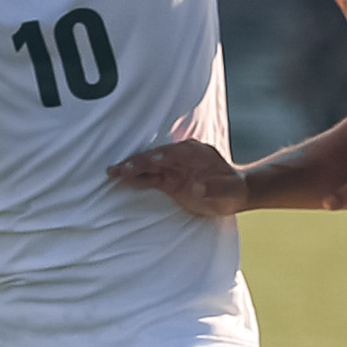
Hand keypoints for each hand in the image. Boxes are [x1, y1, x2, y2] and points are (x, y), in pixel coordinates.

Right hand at [106, 138, 250, 218]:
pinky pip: (150, 178)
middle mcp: (182, 157)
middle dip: (136, 163)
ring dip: (131, 169)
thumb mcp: (231, 190)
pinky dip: (137, 179)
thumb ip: (215, 188)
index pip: (173, 154)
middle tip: (117, 170)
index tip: (145, 161)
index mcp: (196, 154)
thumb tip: (198, 187)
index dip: (158, 158)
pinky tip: (122, 180)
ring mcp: (174, 167)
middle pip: (155, 158)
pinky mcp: (168, 180)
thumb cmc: (233, 190)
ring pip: (148, 166)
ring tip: (112, 173)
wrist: (234, 192)